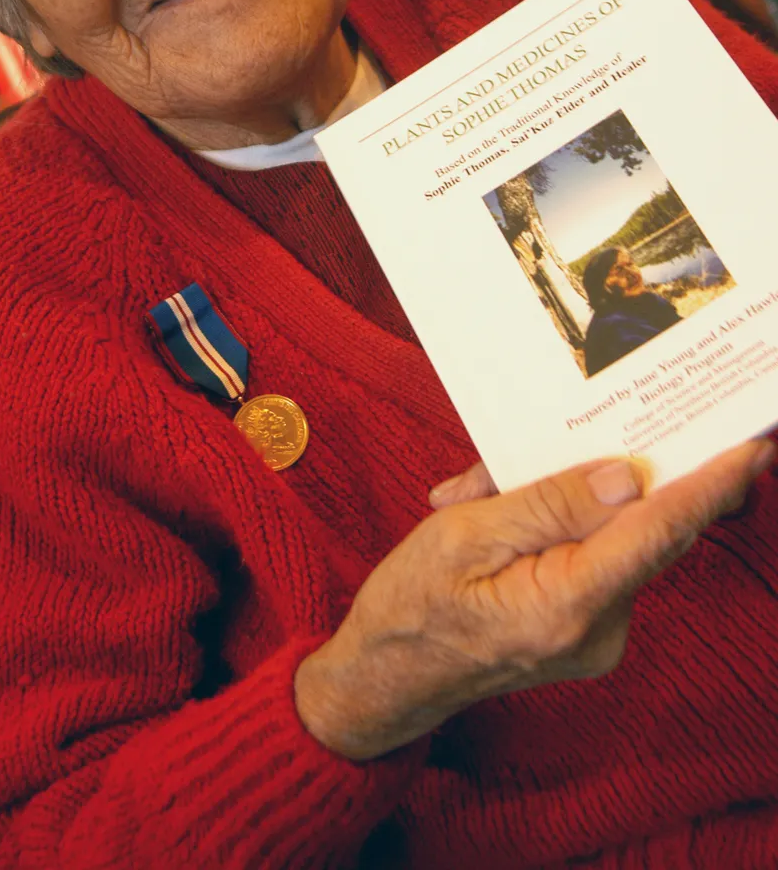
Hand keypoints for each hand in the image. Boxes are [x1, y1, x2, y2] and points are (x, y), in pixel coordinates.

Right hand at [295, 440, 773, 759]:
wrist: (385, 682)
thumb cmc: (412, 606)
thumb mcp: (464, 535)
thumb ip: (547, 503)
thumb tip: (628, 478)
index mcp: (567, 605)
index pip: (657, 533)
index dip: (709, 486)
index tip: (752, 445)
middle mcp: (600, 630)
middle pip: (637, 526)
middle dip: (598, 472)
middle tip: (545, 444)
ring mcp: (599, 636)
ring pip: (611, 536)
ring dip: (560, 498)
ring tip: (478, 496)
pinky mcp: (590, 629)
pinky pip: (594, 555)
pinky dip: (555, 524)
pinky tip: (492, 516)